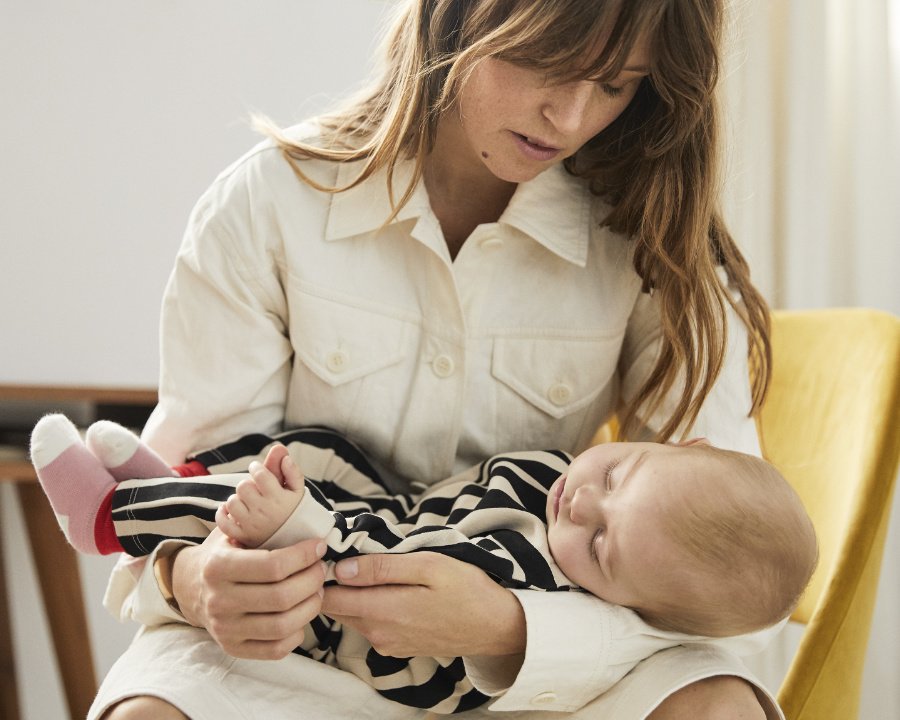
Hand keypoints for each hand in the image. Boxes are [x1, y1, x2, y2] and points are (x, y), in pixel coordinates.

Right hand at [171, 528, 326, 658]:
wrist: (192, 587)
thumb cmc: (226, 553)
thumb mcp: (234, 532)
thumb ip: (262, 526)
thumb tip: (309, 520)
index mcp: (218, 566)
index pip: (273, 565)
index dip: (304, 555)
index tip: (319, 546)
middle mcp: (218, 600)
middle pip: (282, 596)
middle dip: (312, 580)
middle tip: (321, 568)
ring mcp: (225, 629)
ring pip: (283, 624)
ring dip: (311, 605)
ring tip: (317, 589)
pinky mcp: (234, 649)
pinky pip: (276, 649)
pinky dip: (298, 631)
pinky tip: (301, 612)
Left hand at [322, 552, 525, 657]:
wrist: (496, 626)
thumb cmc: (467, 589)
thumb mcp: (428, 566)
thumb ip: (382, 568)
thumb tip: (342, 568)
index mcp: (382, 612)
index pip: (328, 598)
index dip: (324, 573)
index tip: (334, 551)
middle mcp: (378, 634)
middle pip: (336, 608)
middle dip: (336, 581)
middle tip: (354, 553)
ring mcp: (387, 644)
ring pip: (352, 615)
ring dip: (354, 592)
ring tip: (376, 567)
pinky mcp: (397, 647)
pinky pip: (370, 624)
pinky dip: (370, 605)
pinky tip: (391, 587)